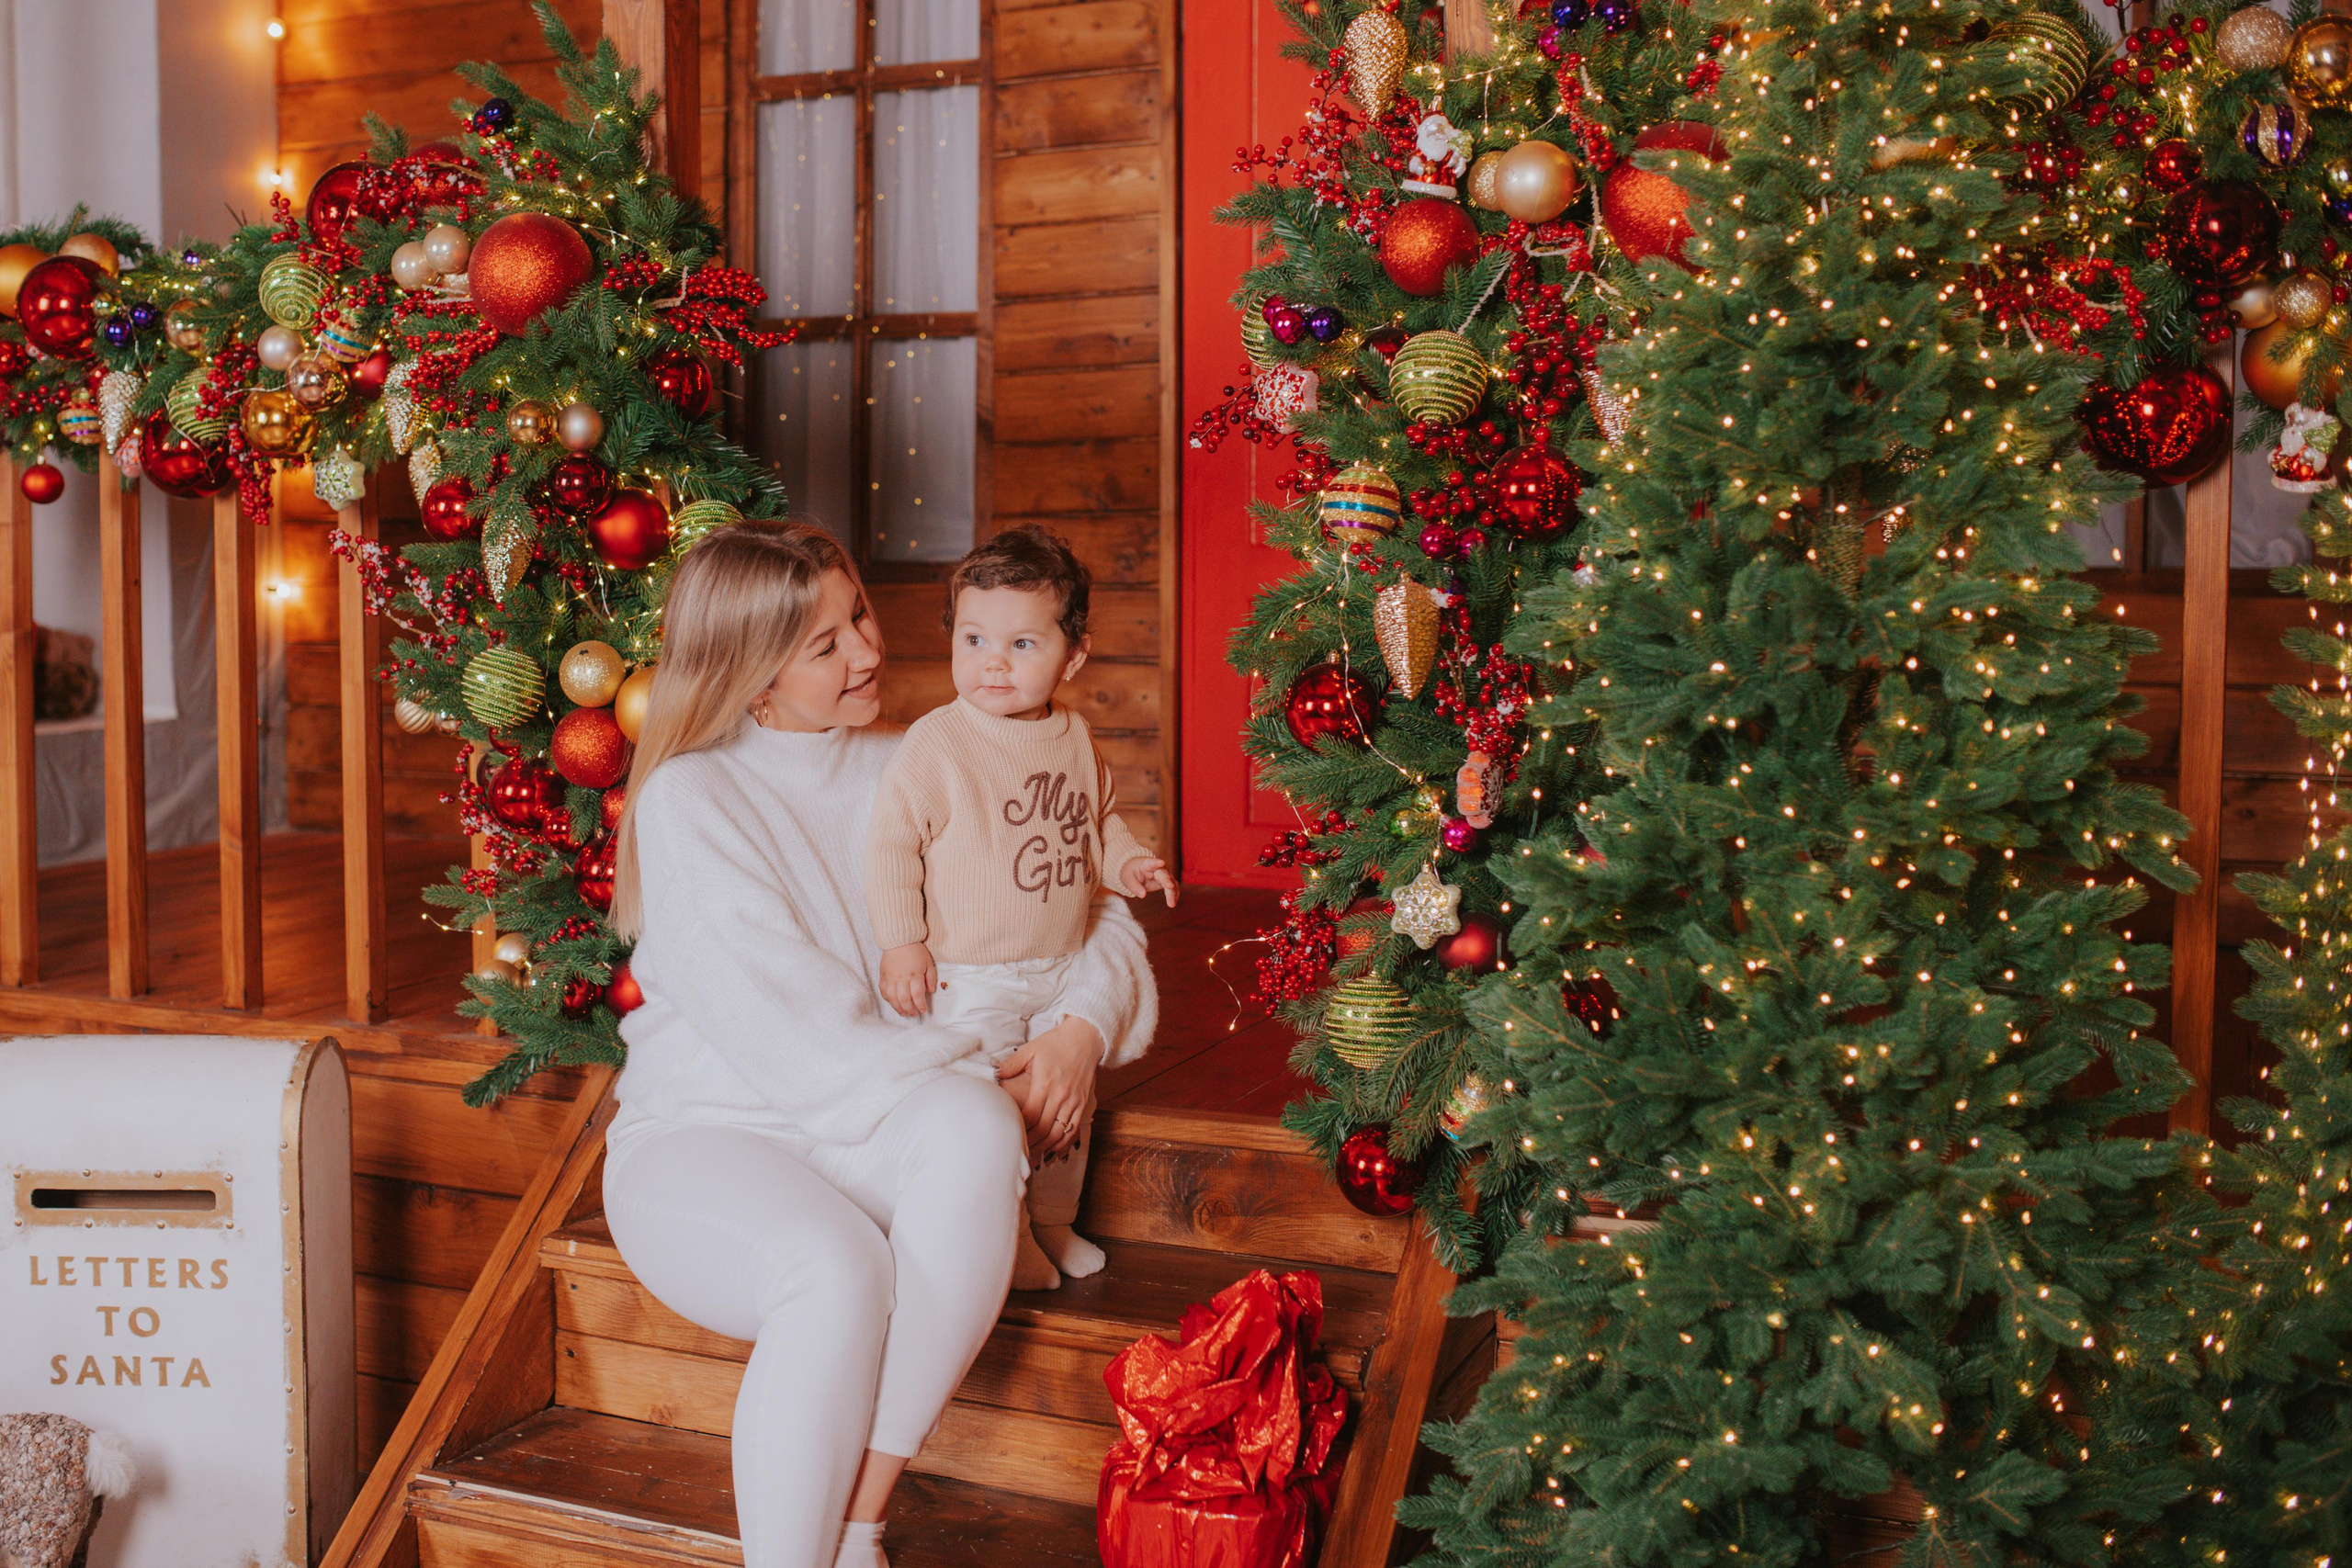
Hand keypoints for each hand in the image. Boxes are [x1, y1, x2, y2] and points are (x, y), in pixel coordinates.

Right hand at [879, 942, 936, 1017]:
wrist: (899, 940)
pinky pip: (883, 991)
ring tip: (903, 1013)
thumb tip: (931, 991)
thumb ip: (931, 978)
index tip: (923, 1010)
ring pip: (892, 998)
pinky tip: (893, 1003)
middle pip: (904, 999)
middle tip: (914, 1014)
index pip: (918, 994)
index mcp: (915, 975)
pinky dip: (888, 999)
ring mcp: (891, 978)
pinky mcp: (883, 976)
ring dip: (898, 1008)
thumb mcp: (929, 963)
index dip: (921, 1005)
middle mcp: (902, 978)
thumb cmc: (916, 951)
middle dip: (910, 1009)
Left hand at [997, 1014, 1100, 1156]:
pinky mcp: (1083, 1103)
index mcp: (1045, 1084)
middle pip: (1044, 1129)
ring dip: (1046, 1148)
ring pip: (1059, 1133)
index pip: (1031, 1115)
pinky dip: (1063, 1143)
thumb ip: (1010, 1064)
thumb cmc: (1056, 1042)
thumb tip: (992, 1073)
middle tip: (1019, 1153)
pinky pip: (1073, 1130)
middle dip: (1031, 1144)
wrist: (1086, 1037)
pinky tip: (1053, 1150)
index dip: (1020, 1129)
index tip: (1010, 1137)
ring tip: (1033, 1157)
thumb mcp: (1030, 1049)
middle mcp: (1061, 1096)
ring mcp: (1074, 1101)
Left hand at [1118, 855, 1179, 907]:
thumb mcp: (1127, 878)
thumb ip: (1134, 886)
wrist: (1135, 870)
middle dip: (1167, 881)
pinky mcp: (1166, 883)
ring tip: (1171, 904)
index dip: (1157, 863)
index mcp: (1147, 864)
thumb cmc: (1131, 872)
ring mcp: (1163, 875)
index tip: (1162, 863)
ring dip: (1172, 892)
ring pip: (1171, 882)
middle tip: (1170, 887)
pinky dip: (1174, 895)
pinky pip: (1173, 888)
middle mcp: (1158, 869)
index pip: (1152, 863)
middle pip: (1164, 874)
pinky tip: (1173, 903)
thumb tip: (1143, 895)